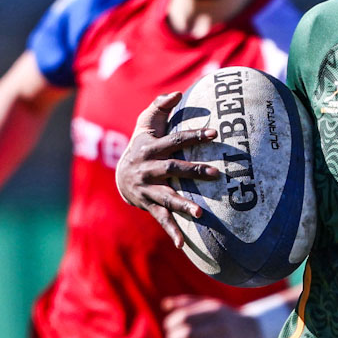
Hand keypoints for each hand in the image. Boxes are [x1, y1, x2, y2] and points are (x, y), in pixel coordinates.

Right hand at [116, 91, 221, 246]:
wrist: (120, 176)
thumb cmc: (141, 144)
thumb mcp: (145, 123)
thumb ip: (160, 106)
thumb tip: (178, 93)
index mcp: (150, 148)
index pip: (175, 140)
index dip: (194, 135)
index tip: (215, 133)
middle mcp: (147, 170)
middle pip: (173, 169)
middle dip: (194, 171)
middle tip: (217, 174)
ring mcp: (147, 190)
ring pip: (166, 197)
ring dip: (183, 205)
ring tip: (200, 213)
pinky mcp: (148, 206)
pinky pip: (161, 219)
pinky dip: (172, 232)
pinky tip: (183, 245)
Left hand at [162, 295, 270, 337]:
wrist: (254, 329)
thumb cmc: (223, 316)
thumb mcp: (208, 304)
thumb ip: (186, 303)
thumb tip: (164, 305)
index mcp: (213, 309)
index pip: (184, 316)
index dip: (171, 323)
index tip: (168, 327)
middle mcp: (221, 324)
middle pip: (188, 333)